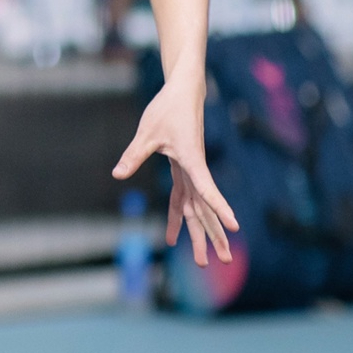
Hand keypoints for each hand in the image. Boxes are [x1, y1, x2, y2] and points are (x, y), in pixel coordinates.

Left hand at [112, 77, 237, 266]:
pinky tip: (172, 235)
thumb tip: (118, 174)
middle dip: (214, 235)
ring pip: (197, 208)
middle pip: (206, 208)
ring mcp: (191, 171)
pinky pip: (183, 199)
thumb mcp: (147, 132)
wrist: (183, 91)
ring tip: (202, 260)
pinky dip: (178, 217)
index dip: (220, 208)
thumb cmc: (167, 108)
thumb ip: (134, 155)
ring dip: (200, 232)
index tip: (234, 227)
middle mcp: (195, 170)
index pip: (207, 189)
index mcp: (191, 161)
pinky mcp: (184, 169)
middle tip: (224, 261)